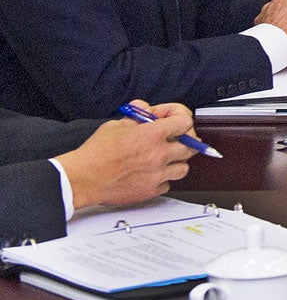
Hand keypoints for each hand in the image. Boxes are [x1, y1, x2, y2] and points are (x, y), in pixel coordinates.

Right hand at [55, 102, 196, 209]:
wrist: (81, 179)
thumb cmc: (95, 154)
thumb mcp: (115, 125)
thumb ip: (136, 115)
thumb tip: (145, 108)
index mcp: (152, 135)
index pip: (185, 121)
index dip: (180, 116)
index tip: (172, 117)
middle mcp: (159, 155)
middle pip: (192, 145)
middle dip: (185, 139)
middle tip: (175, 138)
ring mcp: (157, 175)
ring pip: (184, 167)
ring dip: (177, 161)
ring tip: (164, 158)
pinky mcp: (151, 191)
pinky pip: (168, 184)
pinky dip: (163, 178)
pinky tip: (152, 173)